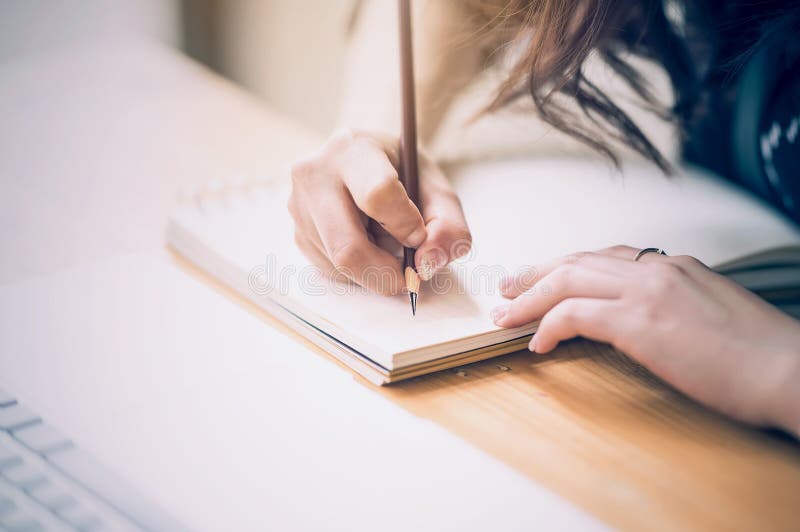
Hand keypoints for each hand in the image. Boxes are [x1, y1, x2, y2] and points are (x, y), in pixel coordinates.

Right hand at [289, 129, 470, 294]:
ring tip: (384, 240)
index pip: (378, 195)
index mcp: (354, 150)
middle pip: (348, 247)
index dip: (405, 225)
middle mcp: (315, 175)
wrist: (363, 163)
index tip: (419, 235)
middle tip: (409, 276)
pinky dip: (357, 270)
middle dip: (386, 273)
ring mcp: (299, 206)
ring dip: (373, 268)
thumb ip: (447, 224)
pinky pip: (330, 271)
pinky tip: (365, 242)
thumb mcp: (434, 187)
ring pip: (339, 265)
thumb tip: (427, 264)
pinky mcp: (296, 233)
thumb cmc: (400, 173)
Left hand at [491, 245, 799, 434]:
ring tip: (506, 315)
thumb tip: (646, 322)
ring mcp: (647, 291)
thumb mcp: (712, 314)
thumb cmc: (759, 353)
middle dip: (535, 274)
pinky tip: (537, 343)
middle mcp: (657, 269)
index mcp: (675, 266)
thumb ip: (675, 306)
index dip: (567, 266)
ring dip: (529, 298)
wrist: (790, 369)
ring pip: (567, 280)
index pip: (605, 257)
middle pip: (577, 261)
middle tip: (507, 287)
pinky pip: (574, 315)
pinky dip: (548, 326)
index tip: (545, 277)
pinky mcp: (640, 321)